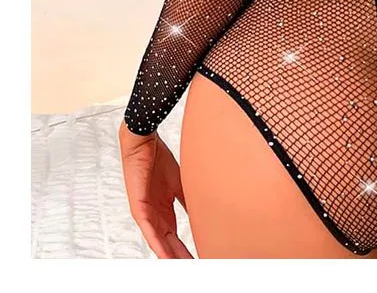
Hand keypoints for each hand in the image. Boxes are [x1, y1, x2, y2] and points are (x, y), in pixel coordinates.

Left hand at [118, 120, 193, 258]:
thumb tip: (204, 211)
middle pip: (169, 244)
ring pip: (158, 242)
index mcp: (163, 210)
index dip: (186, 249)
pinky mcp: (139, 208)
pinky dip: (157, 244)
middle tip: (195, 267)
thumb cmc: (157, 158)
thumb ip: (188, 199)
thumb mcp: (179, 182)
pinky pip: (149, 231)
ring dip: (170, 256)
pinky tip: (165, 255)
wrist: (143, 142)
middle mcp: (154, 216)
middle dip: (181, 257)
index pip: (175, 237)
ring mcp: (145, 213)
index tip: (199, 258)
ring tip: (183, 267)